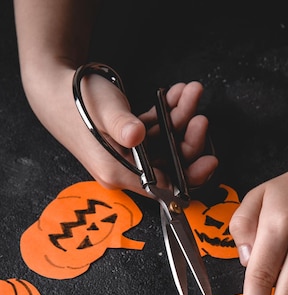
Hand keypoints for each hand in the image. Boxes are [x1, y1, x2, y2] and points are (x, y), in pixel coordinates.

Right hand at [27, 67, 217, 194]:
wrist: (53, 88)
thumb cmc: (75, 100)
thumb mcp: (102, 110)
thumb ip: (121, 124)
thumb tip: (137, 135)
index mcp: (118, 172)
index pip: (162, 187)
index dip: (189, 177)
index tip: (209, 161)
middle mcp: (125, 168)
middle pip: (170, 164)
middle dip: (189, 140)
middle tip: (200, 115)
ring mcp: (128, 154)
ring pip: (166, 143)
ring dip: (181, 118)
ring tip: (190, 92)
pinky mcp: (129, 139)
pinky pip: (156, 130)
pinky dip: (168, 112)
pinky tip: (177, 93)